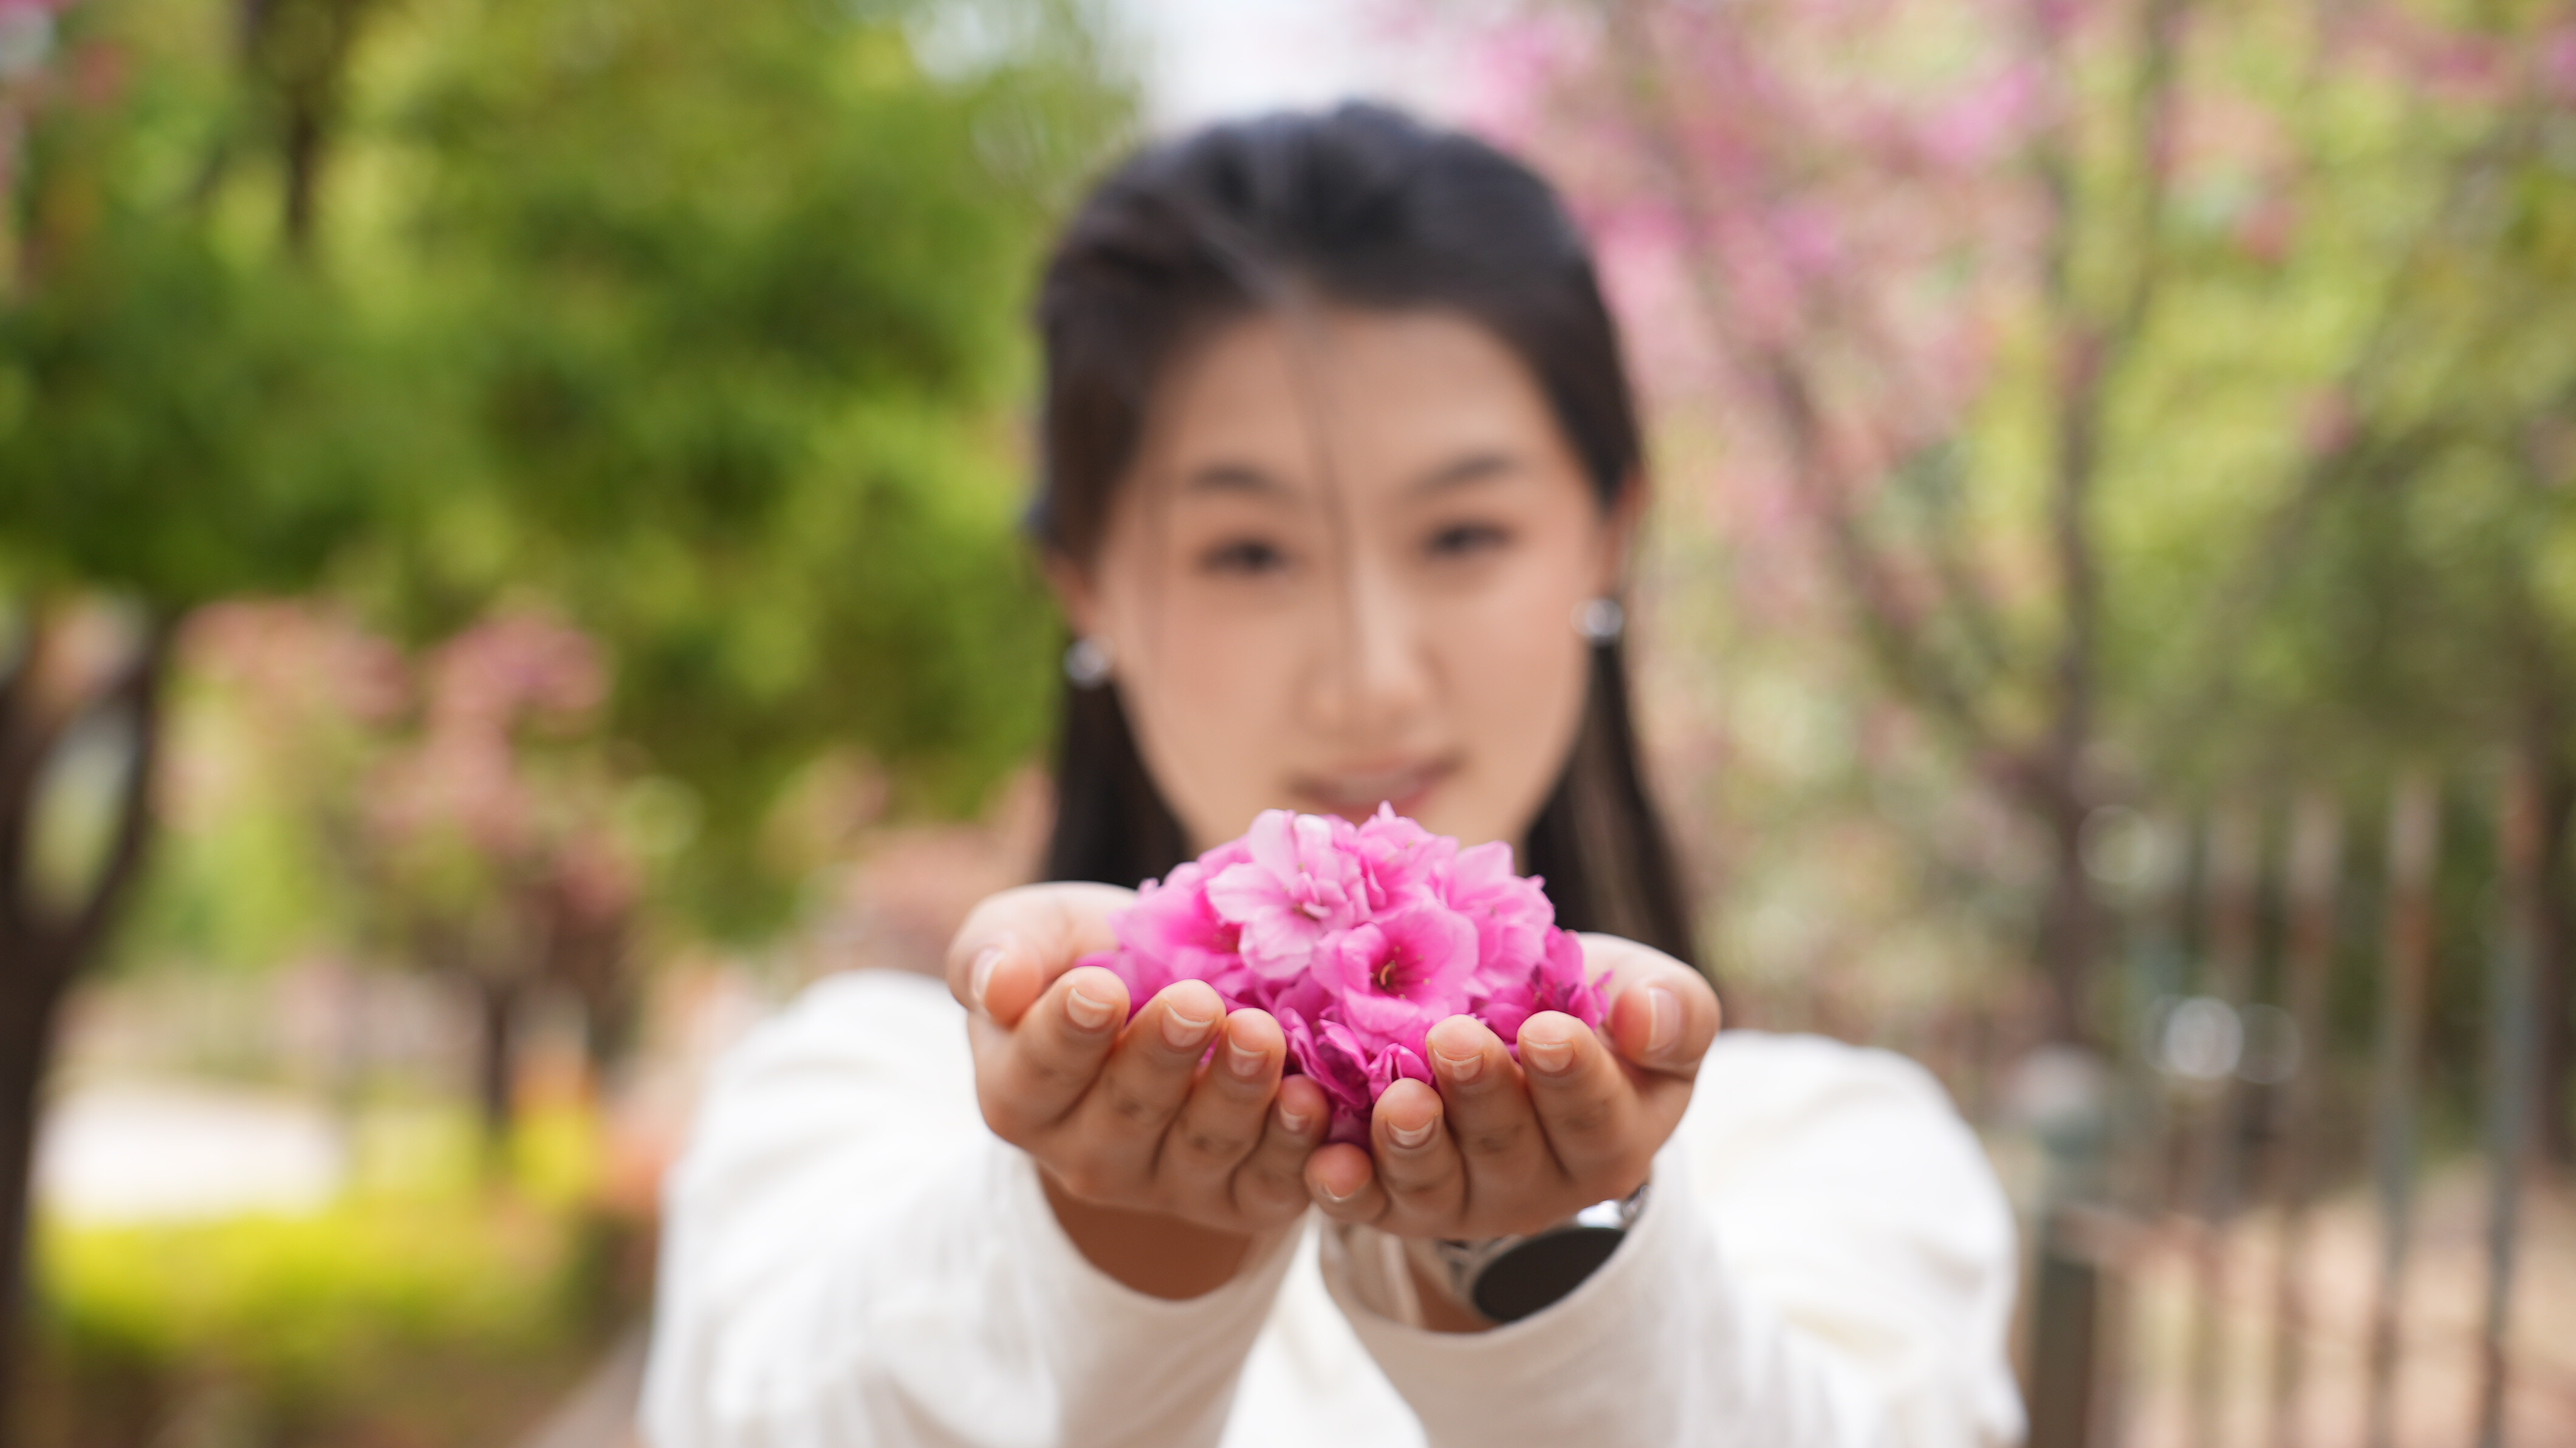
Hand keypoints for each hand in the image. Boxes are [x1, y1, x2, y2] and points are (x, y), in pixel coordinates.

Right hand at [946, 884, 1328, 1249]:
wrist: (1171, 996)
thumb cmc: (1089, 959)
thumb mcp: (1030, 934)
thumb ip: (996, 953)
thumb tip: (996, 984)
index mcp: (1021, 1097)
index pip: (1038, 1074)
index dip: (1067, 1034)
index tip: (1097, 988)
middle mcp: (1088, 1156)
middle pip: (1127, 1115)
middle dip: (1163, 1058)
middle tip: (1195, 1003)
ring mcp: (1169, 1184)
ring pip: (1204, 1148)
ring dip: (1236, 1095)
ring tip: (1261, 1036)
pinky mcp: (1242, 1197)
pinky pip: (1269, 1184)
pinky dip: (1294, 1148)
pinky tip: (1311, 1100)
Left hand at [1302, 934, 1720, 1239]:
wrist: (1517, 1026)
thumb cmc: (1593, 1011)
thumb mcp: (1651, 1002)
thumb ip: (1673, 1013)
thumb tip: (1646, 1016)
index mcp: (1608, 1142)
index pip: (1594, 1117)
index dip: (1572, 1077)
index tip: (1550, 1031)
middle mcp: (1534, 1186)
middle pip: (1506, 1149)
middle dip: (1481, 1095)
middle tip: (1455, 1039)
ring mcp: (1458, 1198)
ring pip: (1433, 1185)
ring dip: (1410, 1145)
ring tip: (1397, 1100)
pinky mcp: (1390, 1199)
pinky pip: (1364, 1202)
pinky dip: (1341, 1185)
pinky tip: (1321, 1161)